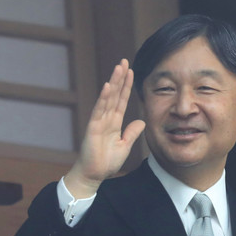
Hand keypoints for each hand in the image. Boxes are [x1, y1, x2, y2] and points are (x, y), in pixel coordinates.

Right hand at [65, 59, 145, 197]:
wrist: (95, 174)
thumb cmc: (107, 161)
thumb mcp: (125, 145)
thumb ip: (132, 132)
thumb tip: (141, 121)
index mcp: (114, 122)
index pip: (122, 100)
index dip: (126, 86)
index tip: (131, 72)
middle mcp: (106, 119)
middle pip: (115, 94)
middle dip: (120, 78)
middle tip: (124, 61)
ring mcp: (99, 122)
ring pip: (108, 98)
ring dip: (113, 82)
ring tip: (118, 67)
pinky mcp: (94, 128)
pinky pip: (99, 110)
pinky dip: (104, 98)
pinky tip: (108, 86)